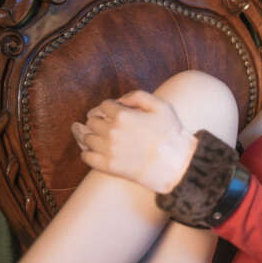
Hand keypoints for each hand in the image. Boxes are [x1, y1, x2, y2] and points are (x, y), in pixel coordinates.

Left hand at [73, 91, 197, 193]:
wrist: (175, 164)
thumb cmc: (171, 133)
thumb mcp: (160, 106)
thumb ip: (138, 96)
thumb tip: (120, 100)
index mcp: (123, 115)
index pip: (103, 106)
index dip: (110, 108)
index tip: (114, 113)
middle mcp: (112, 131)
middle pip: (92, 121)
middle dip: (100, 121)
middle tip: (109, 126)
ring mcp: (108, 150)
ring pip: (87, 138)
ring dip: (94, 136)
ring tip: (104, 139)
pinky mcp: (108, 166)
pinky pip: (86, 157)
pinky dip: (89, 153)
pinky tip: (99, 152)